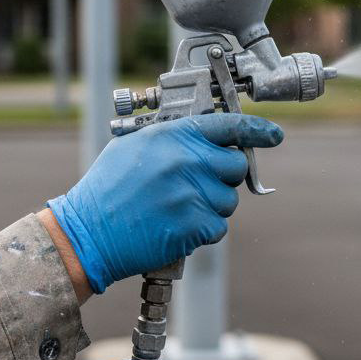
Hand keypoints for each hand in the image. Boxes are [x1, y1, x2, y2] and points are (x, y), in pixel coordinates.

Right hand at [47, 113, 281, 292]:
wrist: (86, 234)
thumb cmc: (107, 189)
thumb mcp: (136, 145)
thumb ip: (174, 138)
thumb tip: (208, 138)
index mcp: (174, 135)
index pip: (230, 125)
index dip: (258, 130)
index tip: (274, 135)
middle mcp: (188, 160)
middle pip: (237, 166)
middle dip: (224, 177)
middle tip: (199, 186)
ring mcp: (192, 193)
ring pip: (229, 200)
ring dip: (212, 206)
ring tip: (178, 208)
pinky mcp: (193, 225)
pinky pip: (218, 227)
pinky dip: (203, 230)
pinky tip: (177, 226)